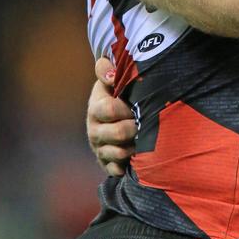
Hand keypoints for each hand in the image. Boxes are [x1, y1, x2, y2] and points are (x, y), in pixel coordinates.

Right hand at [87, 57, 136, 175]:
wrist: (116, 110)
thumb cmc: (118, 90)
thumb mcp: (111, 76)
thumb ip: (106, 68)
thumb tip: (111, 76)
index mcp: (96, 107)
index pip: (109, 109)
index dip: (126, 108)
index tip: (136, 105)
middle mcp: (94, 129)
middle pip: (117, 133)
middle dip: (135, 127)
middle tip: (144, 121)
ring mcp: (99, 147)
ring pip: (118, 153)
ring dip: (133, 146)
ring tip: (142, 137)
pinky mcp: (106, 163)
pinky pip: (116, 170)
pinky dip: (127, 165)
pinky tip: (136, 156)